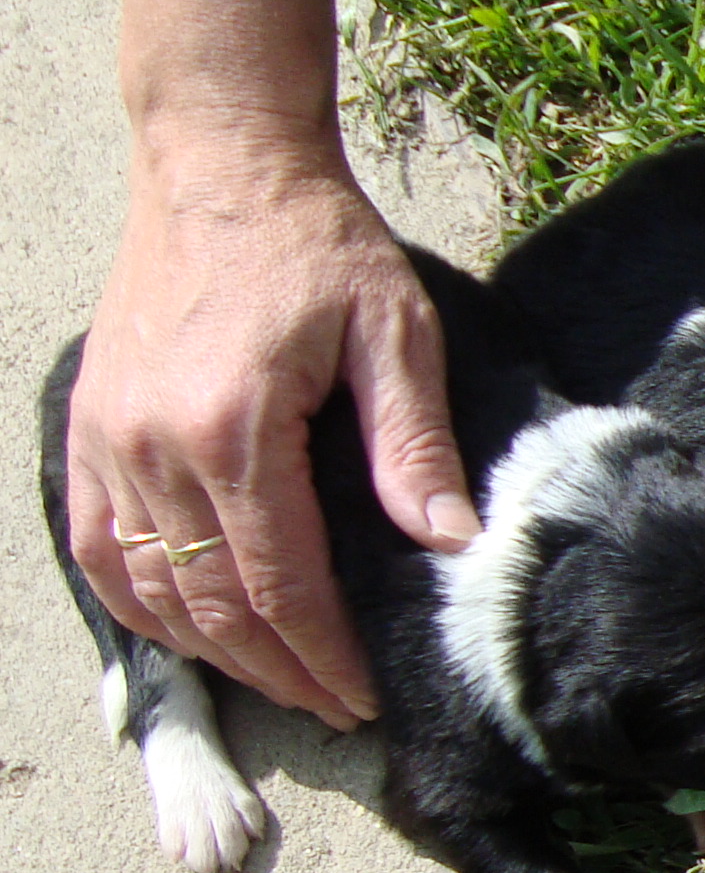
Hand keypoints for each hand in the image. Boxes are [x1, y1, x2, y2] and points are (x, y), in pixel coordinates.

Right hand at [67, 116, 475, 727]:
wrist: (222, 166)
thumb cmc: (320, 244)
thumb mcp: (395, 331)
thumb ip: (414, 442)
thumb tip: (449, 541)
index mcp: (235, 430)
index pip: (279, 586)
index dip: (323, 656)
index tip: (363, 698)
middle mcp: (155, 446)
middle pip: (210, 604)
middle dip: (275, 671)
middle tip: (331, 707)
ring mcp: (107, 439)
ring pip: (148, 588)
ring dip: (211, 650)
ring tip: (277, 680)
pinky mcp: (86, 427)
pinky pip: (96, 545)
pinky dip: (139, 602)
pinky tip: (186, 630)